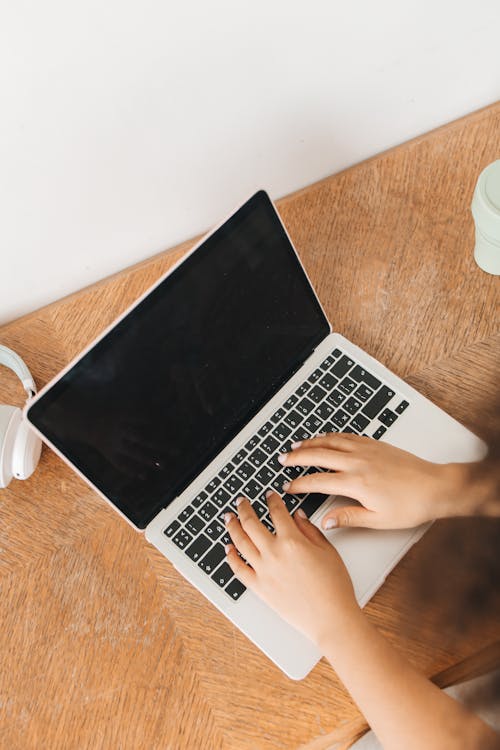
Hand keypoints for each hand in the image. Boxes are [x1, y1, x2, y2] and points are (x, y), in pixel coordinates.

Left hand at [224, 493, 360, 646]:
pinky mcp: (259, 588)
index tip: (269, 495)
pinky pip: (238, 569)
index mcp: (292, 541)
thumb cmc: (334, 587)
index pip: (277, 512)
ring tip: (229, 518)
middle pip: (251, 523)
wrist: (330, 618)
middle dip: (244, 508)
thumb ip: (310, 530)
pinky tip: (228, 549)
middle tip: (241, 502)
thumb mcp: (328, 551)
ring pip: (240, 542)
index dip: (272, 500)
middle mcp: (274, 554)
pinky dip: (231, 557)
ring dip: (232, 527)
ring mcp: (263, 571)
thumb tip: (298, 516)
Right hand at [279, 433, 467, 530]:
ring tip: (297, 445)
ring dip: (311, 442)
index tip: (288, 486)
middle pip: (318, 455)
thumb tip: (326, 521)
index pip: (318, 481)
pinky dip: (330, 436)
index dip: (299, 484)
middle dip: (297, 457)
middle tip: (283, 459)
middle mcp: (358, 462)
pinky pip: (346, 436)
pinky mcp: (375, 444)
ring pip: (330, 441)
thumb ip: (348, 518)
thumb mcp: (378, 520)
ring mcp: (366, 450)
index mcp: (356, 483)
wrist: (435, 487)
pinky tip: (325, 438)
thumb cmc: (411, 505)